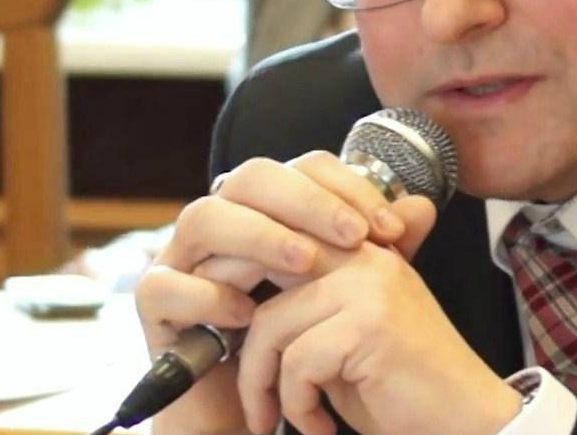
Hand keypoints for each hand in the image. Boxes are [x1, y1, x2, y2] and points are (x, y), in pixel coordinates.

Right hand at [135, 151, 438, 433]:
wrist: (255, 409)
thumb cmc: (302, 338)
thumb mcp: (351, 289)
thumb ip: (382, 249)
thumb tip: (423, 206)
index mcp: (268, 209)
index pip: (302, 167)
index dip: (347, 187)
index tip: (390, 228)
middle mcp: (223, 222)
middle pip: (250, 177)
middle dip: (306, 201)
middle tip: (352, 236)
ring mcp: (182, 259)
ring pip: (203, 218)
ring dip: (260, 236)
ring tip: (305, 265)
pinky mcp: (154, 307)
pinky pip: (165, 285)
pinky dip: (206, 293)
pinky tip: (246, 313)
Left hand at [236, 241, 521, 434]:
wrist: (464, 421)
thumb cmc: (401, 388)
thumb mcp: (346, 334)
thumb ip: (305, 305)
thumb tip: (229, 297)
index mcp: (359, 250)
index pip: (277, 241)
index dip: (239, 284)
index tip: (226, 334)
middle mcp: (365, 256)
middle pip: (263, 278)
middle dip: (242, 342)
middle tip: (249, 395)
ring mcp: (369, 287)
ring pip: (270, 326)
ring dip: (264, 385)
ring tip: (282, 418)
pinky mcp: (369, 325)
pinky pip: (296, 364)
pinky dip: (297, 407)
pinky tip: (321, 426)